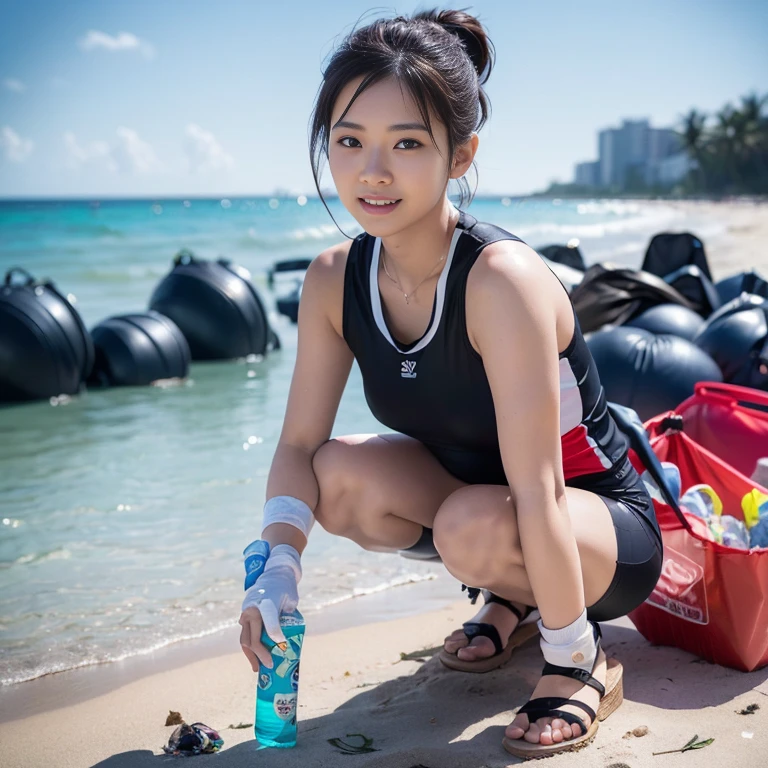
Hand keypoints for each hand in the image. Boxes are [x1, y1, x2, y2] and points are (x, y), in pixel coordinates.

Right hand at [239, 544, 300, 669]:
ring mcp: (246, 614)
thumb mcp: (292, 599)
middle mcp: (252, 609)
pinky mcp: (244, 617)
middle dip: (260, 654)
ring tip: (259, 668)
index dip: (275, 635)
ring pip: (245, 640)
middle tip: (270, 666)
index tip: (282, 645)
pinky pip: (245, 636)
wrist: (273, 574)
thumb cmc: (286, 588)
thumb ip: (289, 616)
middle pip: (252, 638)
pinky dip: (250, 648)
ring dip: (251, 655)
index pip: (269, 621)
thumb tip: (285, 640)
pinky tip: (255, 659)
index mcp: (266, 602)